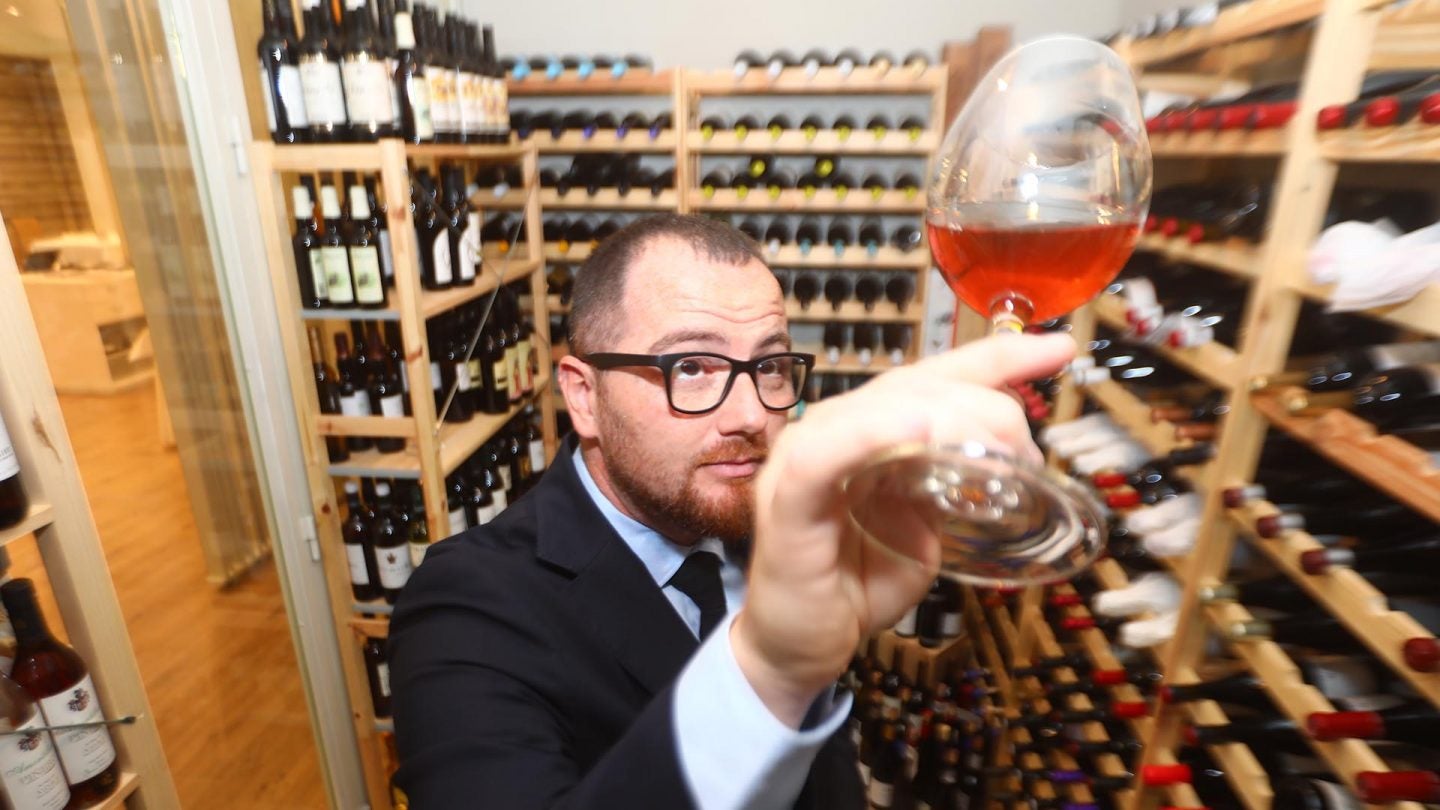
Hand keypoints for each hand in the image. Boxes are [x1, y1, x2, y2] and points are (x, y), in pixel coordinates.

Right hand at [731, 333, 1076, 726]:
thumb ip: (950, 486)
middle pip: (917, 388)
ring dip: (948, 420)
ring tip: (1000, 450)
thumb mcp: (923, 527)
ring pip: (880, 409)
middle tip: (1030, 453)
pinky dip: (868, 435)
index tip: (1060, 349)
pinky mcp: (787, 503)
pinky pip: (822, 458)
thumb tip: (1006, 466)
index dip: (999, 357)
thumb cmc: (855, 585)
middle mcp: (834, 429)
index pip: (935, 377)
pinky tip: (914, 429)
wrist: (797, 648)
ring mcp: (805, 460)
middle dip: (986, 405)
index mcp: (868, 429)